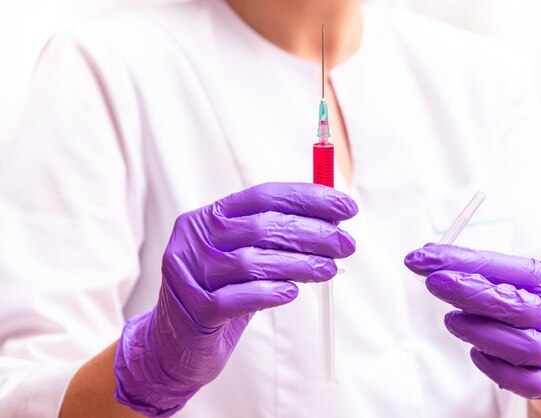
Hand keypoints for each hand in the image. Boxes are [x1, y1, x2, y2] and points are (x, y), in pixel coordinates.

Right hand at [114, 182, 357, 416]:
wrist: (177, 342)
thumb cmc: (221, 292)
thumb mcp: (244, 257)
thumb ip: (277, 237)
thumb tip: (331, 222)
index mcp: (208, 216)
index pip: (263, 196)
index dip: (308, 199)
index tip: (345, 208)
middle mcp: (194, 239)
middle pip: (261, 227)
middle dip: (312, 233)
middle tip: (345, 244)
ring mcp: (190, 273)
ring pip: (252, 261)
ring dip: (299, 264)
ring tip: (329, 270)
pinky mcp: (194, 309)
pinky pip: (238, 298)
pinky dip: (270, 292)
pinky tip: (292, 292)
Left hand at [404, 244, 540, 398]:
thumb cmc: (530, 300)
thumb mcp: (511, 276)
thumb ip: (472, 267)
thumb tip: (424, 259)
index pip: (505, 267)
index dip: (459, 262)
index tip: (422, 259)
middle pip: (518, 308)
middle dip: (470, 294)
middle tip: (435, 283)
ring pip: (523, 348)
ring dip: (478, 332)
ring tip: (453, 320)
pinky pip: (524, 382)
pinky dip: (495, 368)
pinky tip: (477, 351)